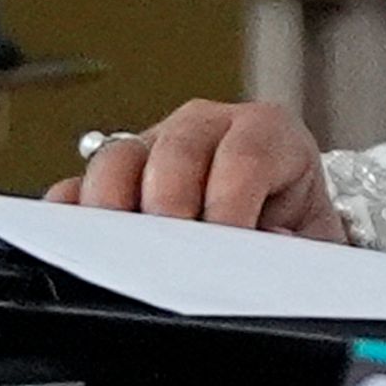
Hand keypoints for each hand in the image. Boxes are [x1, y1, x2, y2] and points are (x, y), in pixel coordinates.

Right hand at [44, 98, 343, 239]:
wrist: (281, 230)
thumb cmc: (297, 229)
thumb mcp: (316, 238)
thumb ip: (301, 245)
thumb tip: (269, 244)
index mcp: (265, 132)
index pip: (244, 157)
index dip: (231, 204)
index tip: (225, 249)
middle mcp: (205, 128)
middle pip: (175, 151)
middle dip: (169, 207)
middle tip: (170, 258)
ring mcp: (153, 147)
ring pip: (118, 159)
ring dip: (114, 209)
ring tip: (122, 255)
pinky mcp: (114, 179)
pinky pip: (77, 187)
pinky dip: (69, 215)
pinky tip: (72, 246)